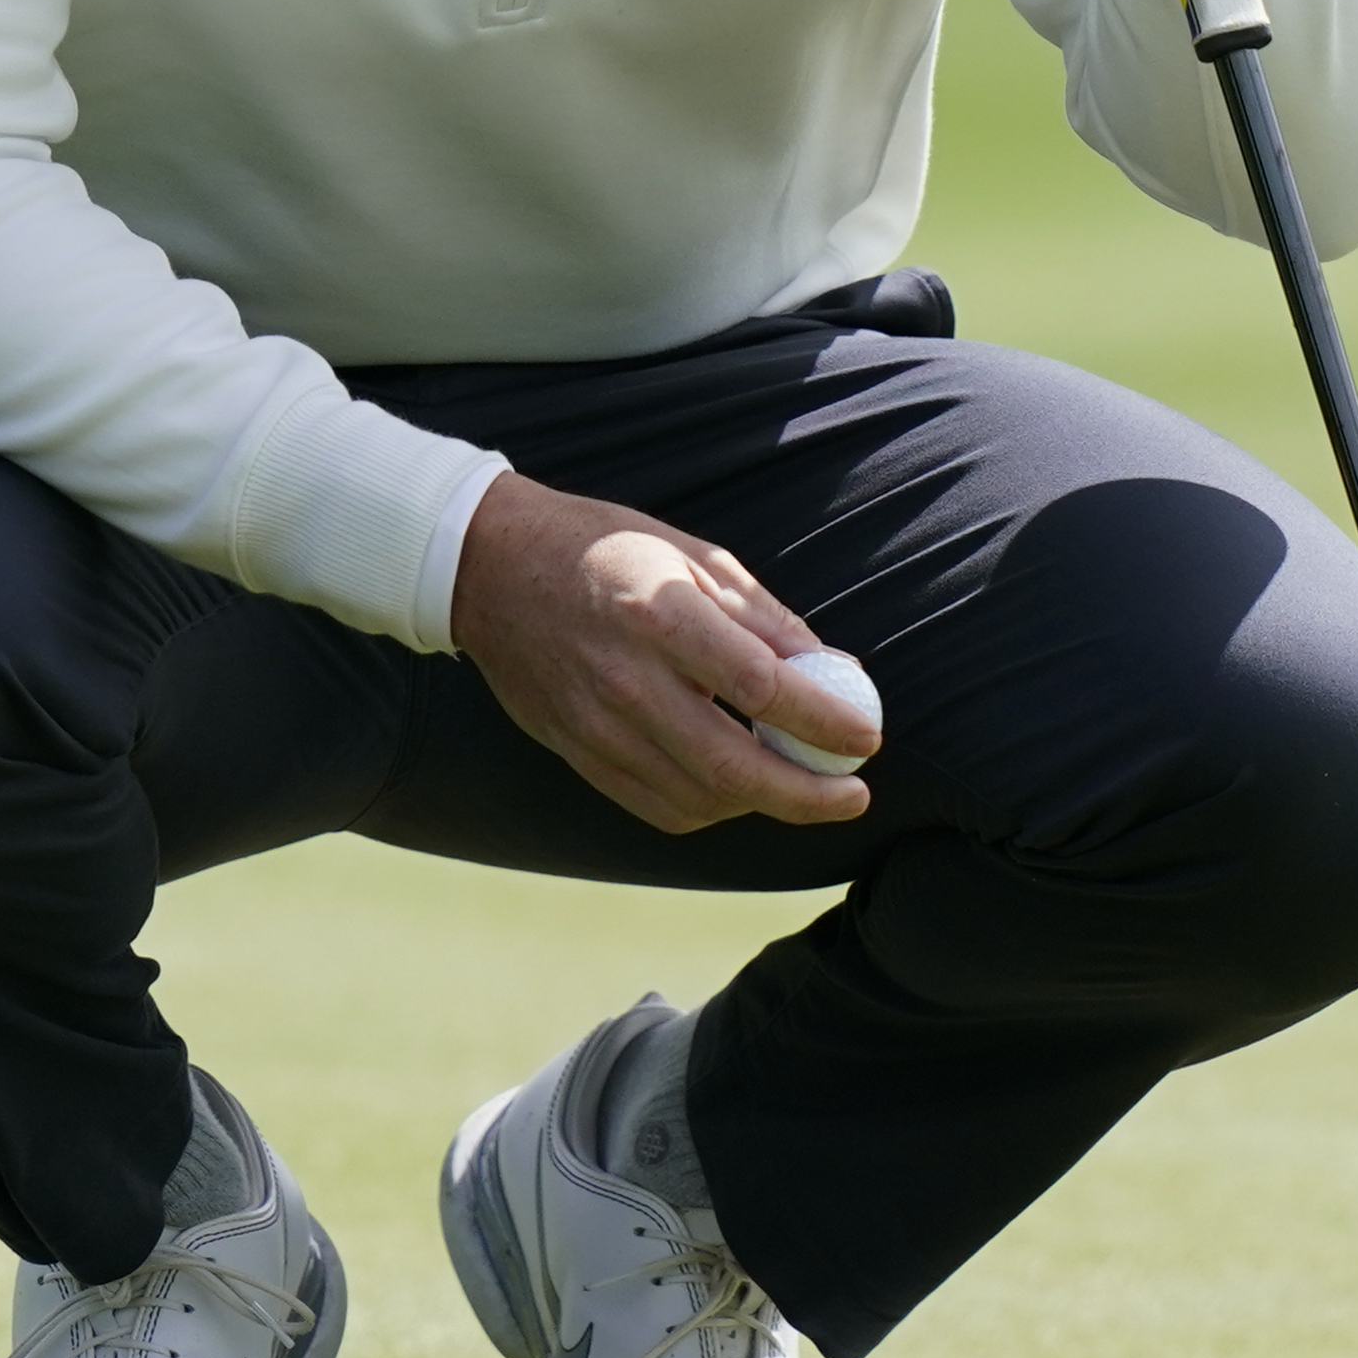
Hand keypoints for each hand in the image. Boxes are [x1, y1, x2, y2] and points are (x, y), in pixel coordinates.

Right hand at [446, 476, 875, 834]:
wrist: (490, 567)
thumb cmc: (604, 549)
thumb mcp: (692, 555)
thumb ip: (764, 618)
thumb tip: (835, 671)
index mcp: (661, 616)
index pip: (763, 690)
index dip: (826, 721)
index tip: (867, 737)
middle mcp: (626, 679)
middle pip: (735, 767)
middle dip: (808, 794)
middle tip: (853, 796)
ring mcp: (595, 725)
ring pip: (699, 799)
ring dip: (762, 803)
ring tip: (798, 784)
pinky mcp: (576, 751)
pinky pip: (657, 806)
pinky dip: (709, 808)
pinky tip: (737, 788)